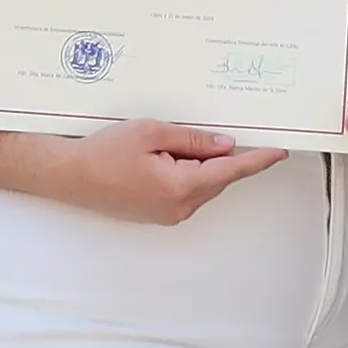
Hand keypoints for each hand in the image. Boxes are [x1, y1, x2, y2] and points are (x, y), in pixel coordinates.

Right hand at [37, 116, 284, 224]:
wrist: (70, 175)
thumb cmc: (104, 153)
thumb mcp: (152, 133)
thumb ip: (193, 140)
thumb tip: (225, 145)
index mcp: (181, 186)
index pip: (231, 171)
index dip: (257, 160)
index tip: (278, 152)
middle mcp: (179, 207)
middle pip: (216, 177)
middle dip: (214, 155)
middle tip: (190, 134)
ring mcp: (169, 215)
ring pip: (201, 185)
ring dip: (196, 165)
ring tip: (162, 148)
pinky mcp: (159, 215)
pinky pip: (186, 192)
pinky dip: (185, 174)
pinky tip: (162, 160)